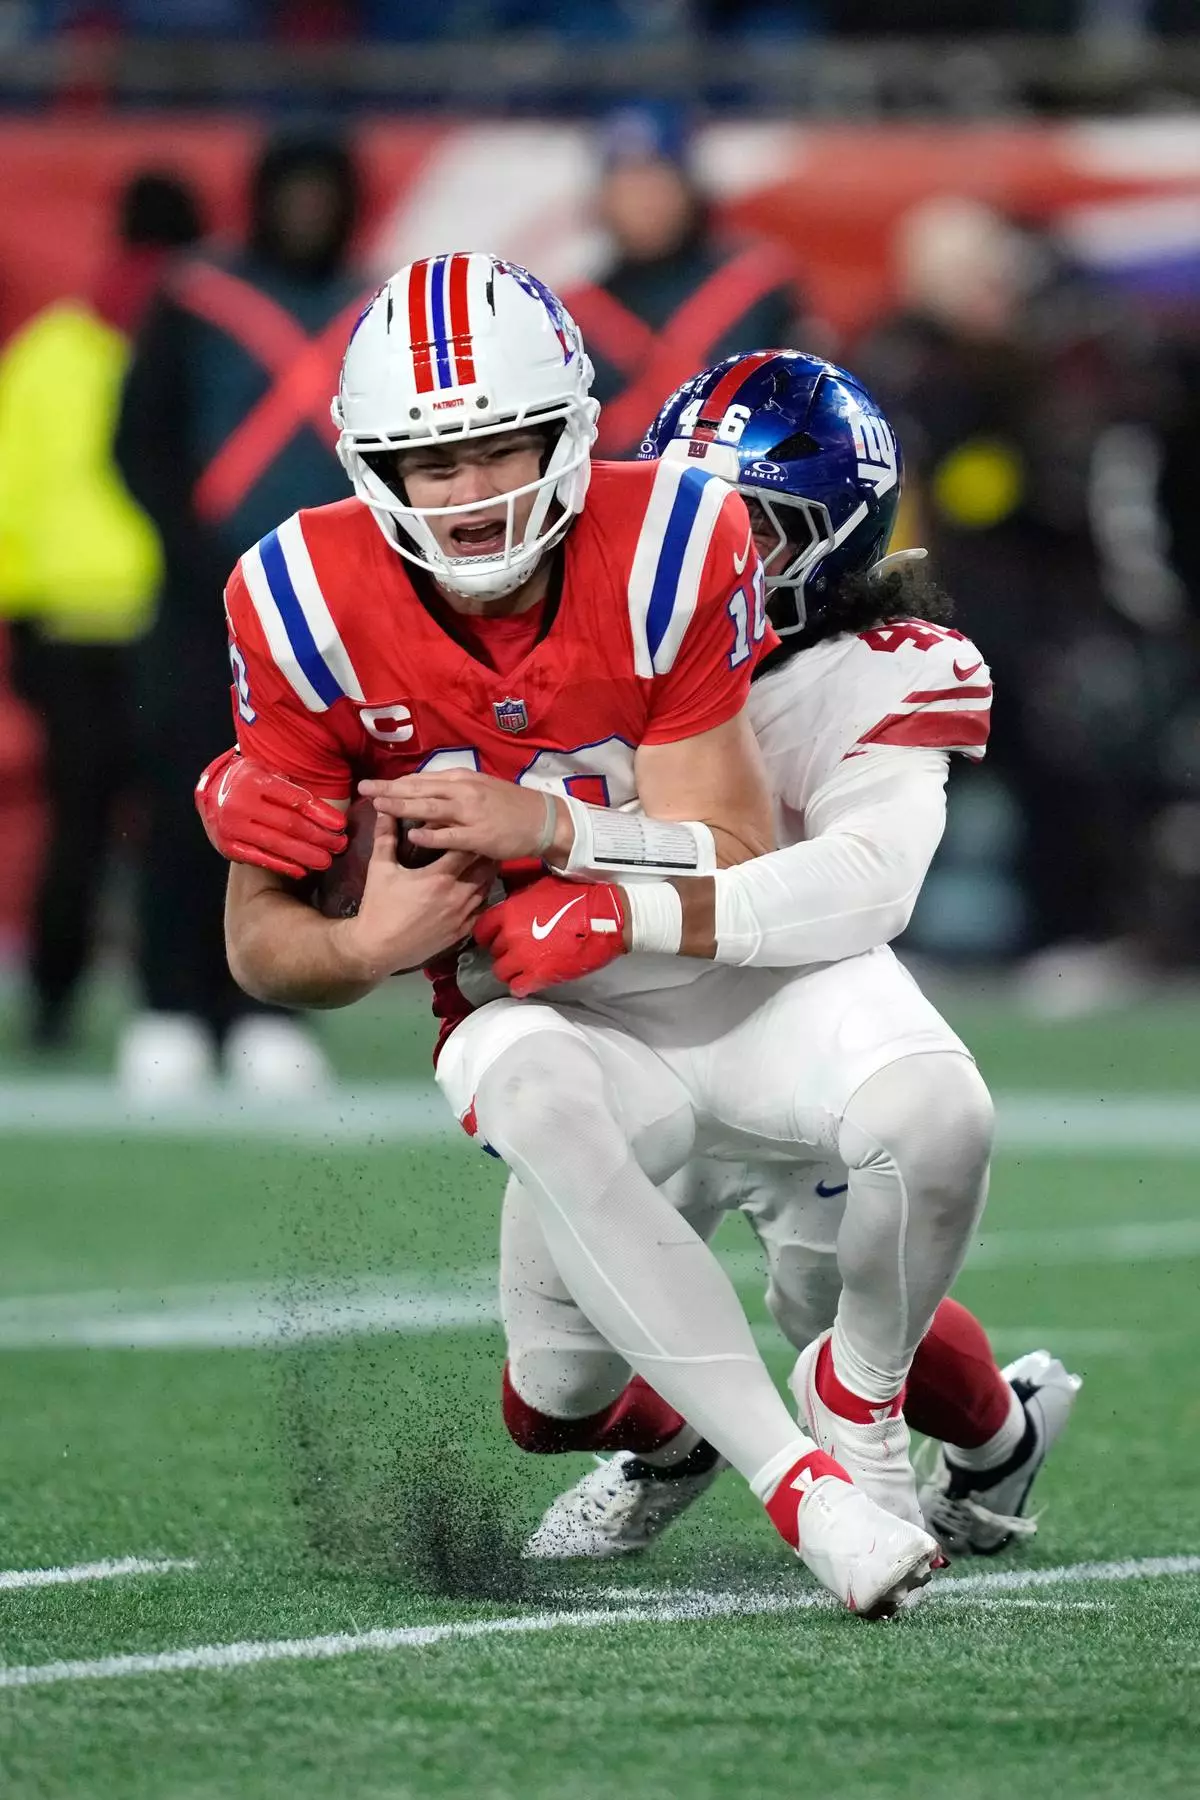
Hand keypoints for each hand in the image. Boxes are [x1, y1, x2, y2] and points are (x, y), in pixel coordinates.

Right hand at [196, 747, 347, 879]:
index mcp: (253, 781)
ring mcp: (231, 828)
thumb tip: (330, 810)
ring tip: (327, 860)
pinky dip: (283, 866)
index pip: (295, 800)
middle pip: (290, 824)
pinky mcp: (227, 847)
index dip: (321, 814)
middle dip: (319, 836)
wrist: (208, 791)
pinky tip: (302, 871)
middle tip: (340, 845)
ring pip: (277, 845)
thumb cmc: (247, 780)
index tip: (341, 825)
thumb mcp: (266, 770)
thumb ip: (292, 785)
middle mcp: (239, 804)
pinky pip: (260, 859)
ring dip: (306, 855)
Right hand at [339, 812, 494, 980]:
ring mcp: (462, 916)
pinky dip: (483, 896)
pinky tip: (479, 887)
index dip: (469, 835)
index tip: (470, 825)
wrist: (378, 948)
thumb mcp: (380, 869)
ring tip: (486, 860)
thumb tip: (384, 809)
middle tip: (484, 839)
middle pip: (483, 868)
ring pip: (486, 888)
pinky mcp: (462, 931)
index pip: (466, 848)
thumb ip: (385, 837)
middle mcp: (457, 896)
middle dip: (484, 853)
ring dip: (486, 874)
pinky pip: (482, 909)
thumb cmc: (379, 907)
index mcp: (439, 877)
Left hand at [359, 769, 568, 861]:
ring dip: (402, 806)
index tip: (374, 785)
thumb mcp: (480, 790)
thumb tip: (426, 796)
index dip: (396, 782)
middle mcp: (463, 791)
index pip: (421, 779)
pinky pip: (450, 834)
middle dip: (389, 790)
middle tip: (364, 789)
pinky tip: (412, 834)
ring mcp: (471, 812)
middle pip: (419, 788)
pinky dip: (430, 834)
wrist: (543, 820)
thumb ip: (454, 792)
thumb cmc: (510, 806)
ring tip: (379, 806)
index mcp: (462, 779)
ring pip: (430, 807)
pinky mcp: (479, 835)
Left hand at [473, 875, 626, 997]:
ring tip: (524, 966)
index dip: (488, 935)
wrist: (605, 918)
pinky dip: (521, 986)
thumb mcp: (542, 887)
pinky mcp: (539, 976)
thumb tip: (510, 904)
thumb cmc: (577, 898)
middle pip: (493, 951)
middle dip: (503, 951)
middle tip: (518, 949)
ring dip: (511, 970)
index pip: (481, 929)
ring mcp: (523, 958)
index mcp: (508, 912)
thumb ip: (520, 899)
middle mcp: (510, 935)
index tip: (495, 937)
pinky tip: (529, 981)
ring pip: (501, 971)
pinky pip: (518, 987)